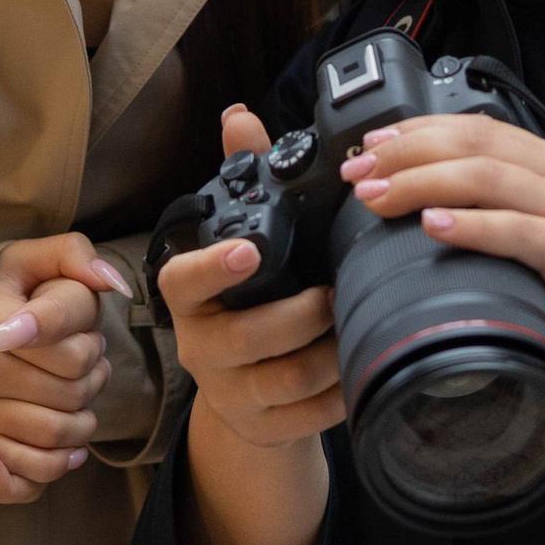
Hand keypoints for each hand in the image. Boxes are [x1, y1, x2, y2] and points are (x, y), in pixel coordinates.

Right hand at [0, 232, 129, 502]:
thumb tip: (113, 284)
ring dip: (82, 415)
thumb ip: (73, 255)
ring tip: (78, 391)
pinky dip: (59, 461)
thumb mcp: (27, 258)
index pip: (71, 350)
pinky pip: (30, 470)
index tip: (83, 334)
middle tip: (85, 358)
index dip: (90, 344)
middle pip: (72, 390)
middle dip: (93, 374)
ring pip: (56, 430)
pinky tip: (71, 442)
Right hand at [157, 106, 345, 450]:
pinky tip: (361, 367)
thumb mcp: (243, 239)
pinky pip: (309, 417)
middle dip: (302, 314)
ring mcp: (230, 393)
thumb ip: (243, 176)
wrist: (249, 389)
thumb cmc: (251, 296)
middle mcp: (201, 347)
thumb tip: (239, 116)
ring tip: (357, 323)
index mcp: (190, 298)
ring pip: (286, 378)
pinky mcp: (263, 428)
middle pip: (249, 336)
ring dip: (330, 351)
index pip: (183, 282)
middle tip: (338, 291)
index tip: (253, 250)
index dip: (215, 267)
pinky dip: (341, 393)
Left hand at [339, 115, 544, 401]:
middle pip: (472, 144)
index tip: (370, 144)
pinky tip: (434, 224)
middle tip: (359, 171)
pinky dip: (470, 225)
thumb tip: (423, 210)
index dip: (417, 131)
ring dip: (422, 182)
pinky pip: (516, 230)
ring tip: (378, 195)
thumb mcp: (540, 235)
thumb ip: (497, 213)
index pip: (473, 129)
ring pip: (486, 177)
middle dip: (406, 153)